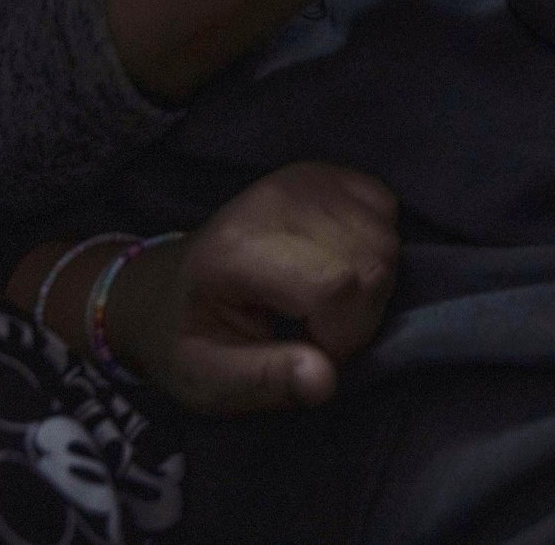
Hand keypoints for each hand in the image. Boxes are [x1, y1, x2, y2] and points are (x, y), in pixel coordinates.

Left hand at [110, 163, 399, 413]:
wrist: (167, 287)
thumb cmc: (187, 338)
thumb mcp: (207, 379)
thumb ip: (266, 382)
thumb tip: (326, 381)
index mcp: (237, 249)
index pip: (334, 285)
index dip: (343, 335)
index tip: (313, 358)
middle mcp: (276, 201)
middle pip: (370, 262)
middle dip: (361, 316)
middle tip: (320, 336)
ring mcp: (306, 179)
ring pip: (386, 239)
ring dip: (372, 287)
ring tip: (327, 306)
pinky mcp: (328, 173)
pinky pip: (385, 209)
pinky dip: (376, 248)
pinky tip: (339, 266)